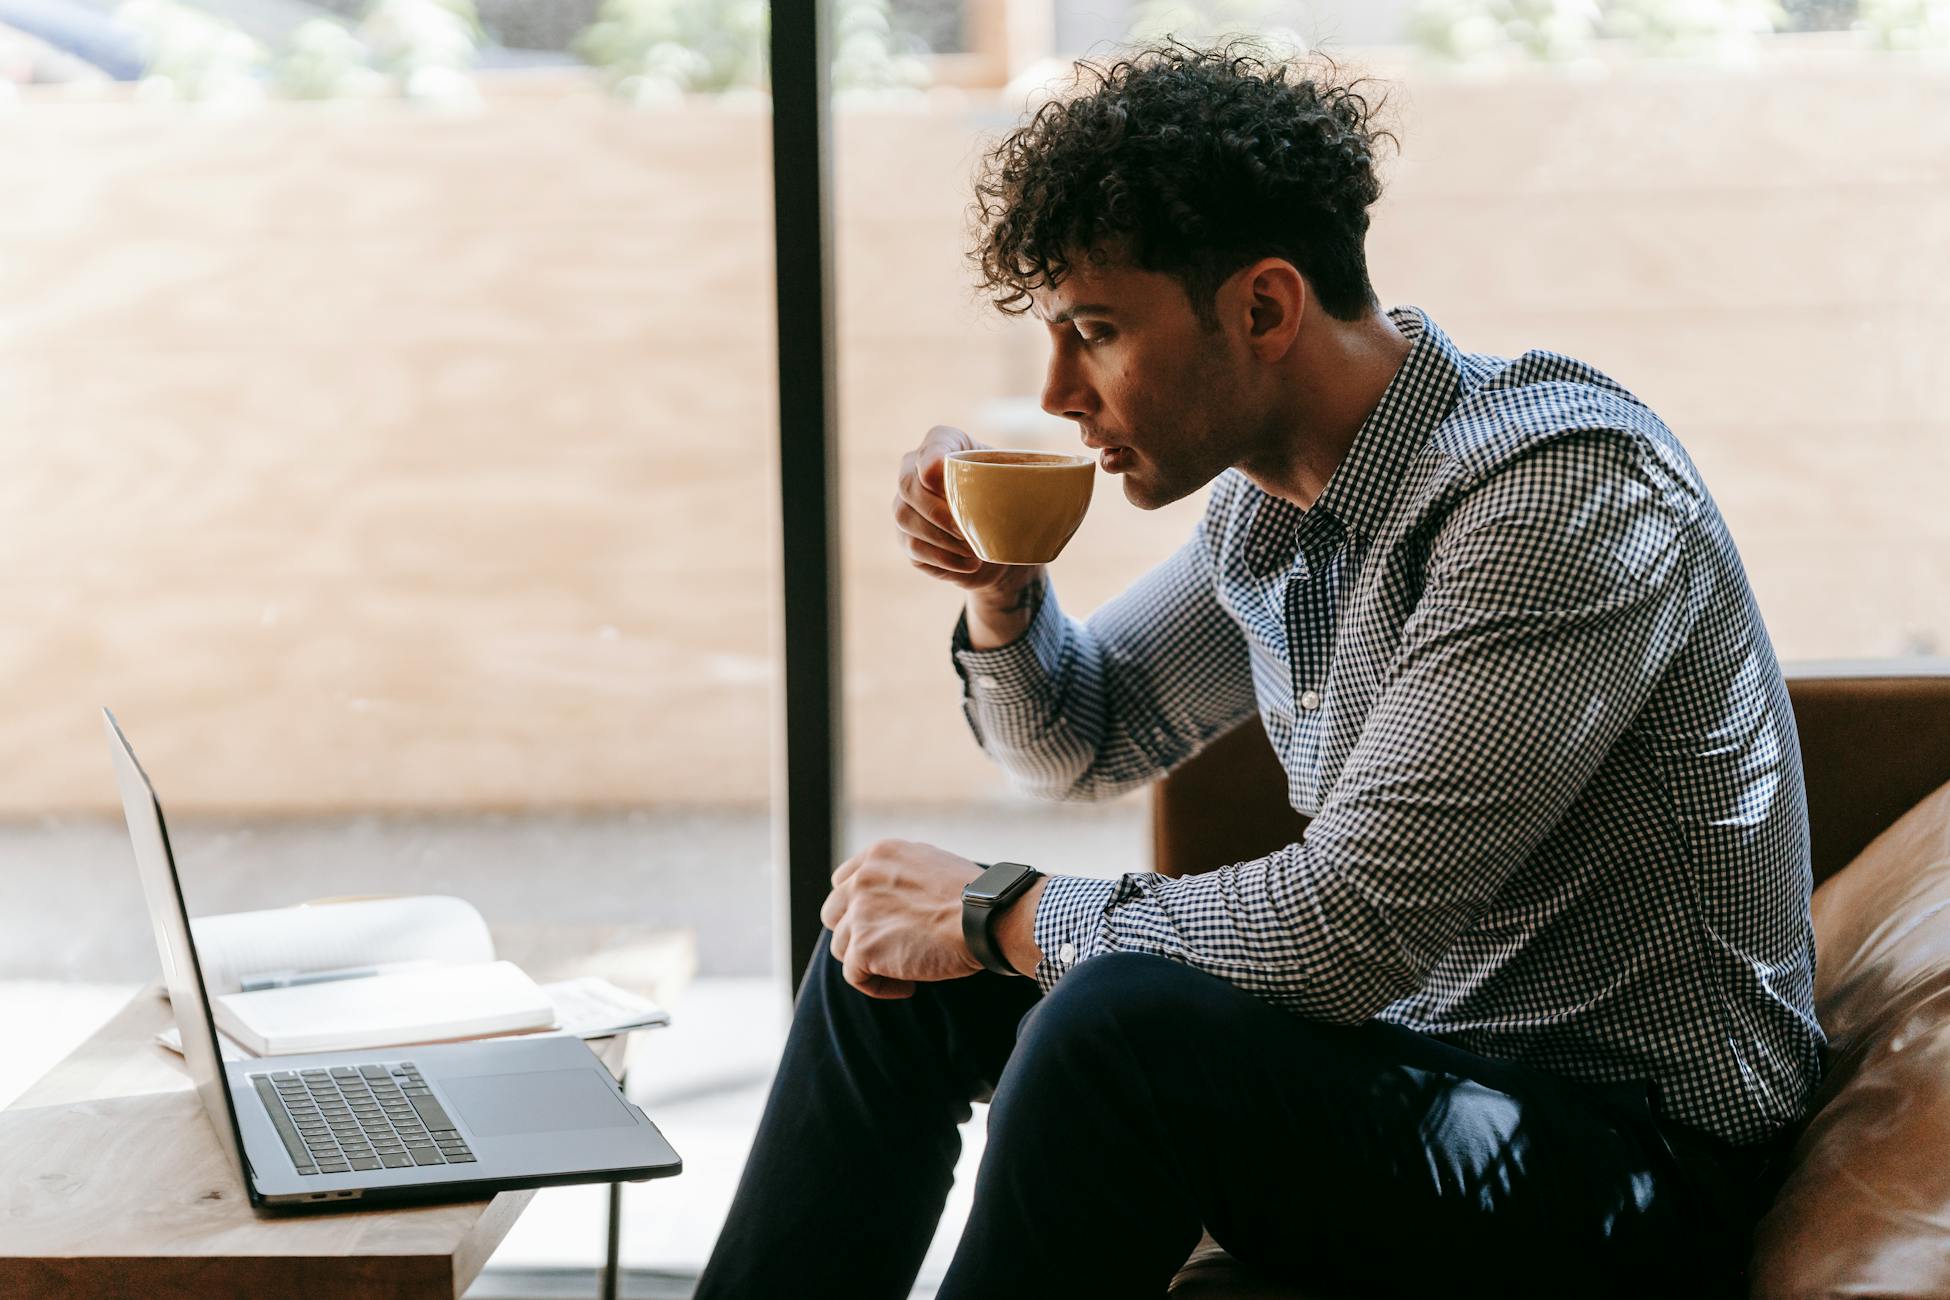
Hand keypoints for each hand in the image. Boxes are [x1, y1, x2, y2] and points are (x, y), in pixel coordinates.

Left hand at [820, 839, 983, 997]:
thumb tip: (896, 900)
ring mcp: (860, 911)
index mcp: (881, 854)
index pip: (844, 879)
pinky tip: (909, 987)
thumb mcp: (933, 866)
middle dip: (856, 933)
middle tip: (889, 948)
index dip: (857, 905)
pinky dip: (879, 987)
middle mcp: (863, 878)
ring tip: (906, 972)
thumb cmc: (977, 898)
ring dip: (869, 962)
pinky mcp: (864, 946)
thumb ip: (904, 876)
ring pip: (842, 946)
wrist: (987, 917)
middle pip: (834, 913)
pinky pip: (855, 976)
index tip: (880, 923)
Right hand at [894, 426, 1036, 595]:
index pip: (933, 443)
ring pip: (905, 517)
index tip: (941, 475)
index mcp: (948, 445)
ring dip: (940, 537)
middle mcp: (917, 471)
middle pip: (907, 484)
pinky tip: (969, 564)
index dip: (931, 458)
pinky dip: (943, 559)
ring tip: (972, 549)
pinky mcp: (908, 538)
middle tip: (963, 528)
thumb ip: (1045, 474)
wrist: (1002, 548)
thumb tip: (1079, 473)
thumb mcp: (1029, 484)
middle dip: (934, 508)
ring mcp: (907, 506)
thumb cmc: (1014, 504)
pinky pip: (914, 547)